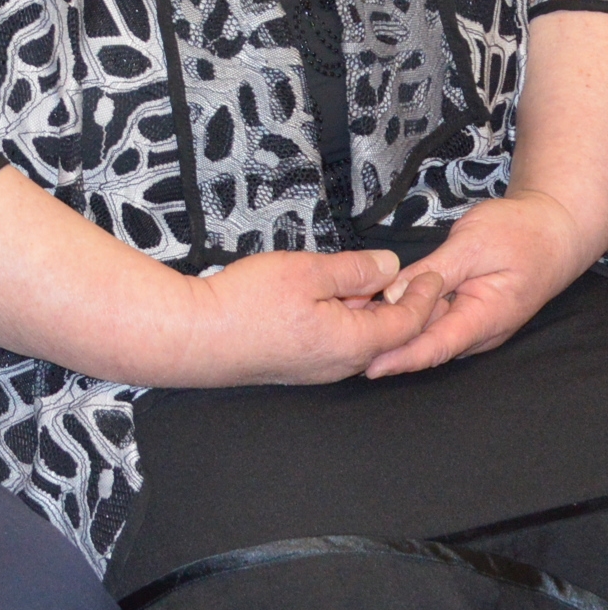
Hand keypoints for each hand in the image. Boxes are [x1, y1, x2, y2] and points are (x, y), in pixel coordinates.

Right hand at [184, 247, 445, 385]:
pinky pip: (339, 345)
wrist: (200, 336)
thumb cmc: (248, 304)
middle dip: (404, 305)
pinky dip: (349, 322)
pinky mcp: (299, 367)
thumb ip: (354, 269)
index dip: (424, 296)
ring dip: (374, 313)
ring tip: (370, 284)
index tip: (433, 274)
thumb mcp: (306, 271)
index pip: (408, 322)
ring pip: (363, 341)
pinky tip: (332, 302)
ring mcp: (320, 369)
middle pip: (390, 336)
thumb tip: (389, 265)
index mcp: (355, 341)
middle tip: (409, 277)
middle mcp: (344, 363)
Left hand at [364, 192, 589, 376]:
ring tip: (355, 319)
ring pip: (429, 331)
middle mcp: (479, 329)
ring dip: (395, 327)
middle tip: (346, 333)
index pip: (437, 347)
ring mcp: (473, 320)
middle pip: (428, 343)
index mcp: (485, 318)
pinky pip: (434, 317)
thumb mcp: (471, 245)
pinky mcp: (466, 309)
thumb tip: (393, 293)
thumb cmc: (518, 234)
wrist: (550, 230)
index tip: (371, 366)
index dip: (402, 358)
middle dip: (389, 343)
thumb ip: (433, 271)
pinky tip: (379, 302)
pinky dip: (408, 312)